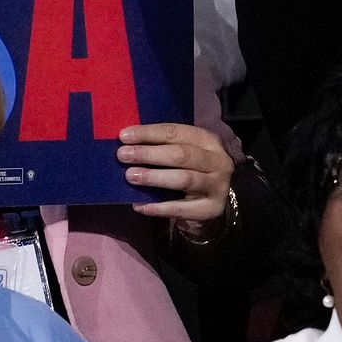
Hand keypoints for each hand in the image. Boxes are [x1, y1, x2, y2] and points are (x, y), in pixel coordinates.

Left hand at [115, 123, 233, 227]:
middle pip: (182, 155)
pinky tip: (139, 205)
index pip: (177, 133)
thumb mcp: (185, 153)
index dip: (149, 133)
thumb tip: (127, 143)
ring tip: (130, 176)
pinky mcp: (211, 209)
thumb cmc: (191, 171)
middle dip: (149, 154)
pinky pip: (181, 208)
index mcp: (209, 141)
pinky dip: (159, 207)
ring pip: (184, 179)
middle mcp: (218, 161)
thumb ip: (162, 147)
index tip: (124, 136)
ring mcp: (218, 186)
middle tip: (123, 155)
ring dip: (155, 177)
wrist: (212, 202)